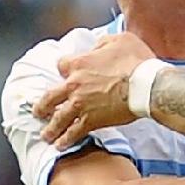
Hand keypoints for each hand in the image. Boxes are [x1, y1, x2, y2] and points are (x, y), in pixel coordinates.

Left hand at [35, 32, 155, 148]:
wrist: (147, 85)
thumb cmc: (136, 61)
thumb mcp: (119, 40)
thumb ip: (103, 43)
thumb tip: (97, 47)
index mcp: (79, 63)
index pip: (62, 65)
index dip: (64, 69)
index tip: (66, 73)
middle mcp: (74, 84)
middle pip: (50, 96)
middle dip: (42, 106)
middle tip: (38, 112)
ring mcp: (81, 104)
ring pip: (58, 118)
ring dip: (50, 127)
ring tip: (46, 135)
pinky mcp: (91, 120)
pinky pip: (74, 132)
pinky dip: (66, 139)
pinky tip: (61, 145)